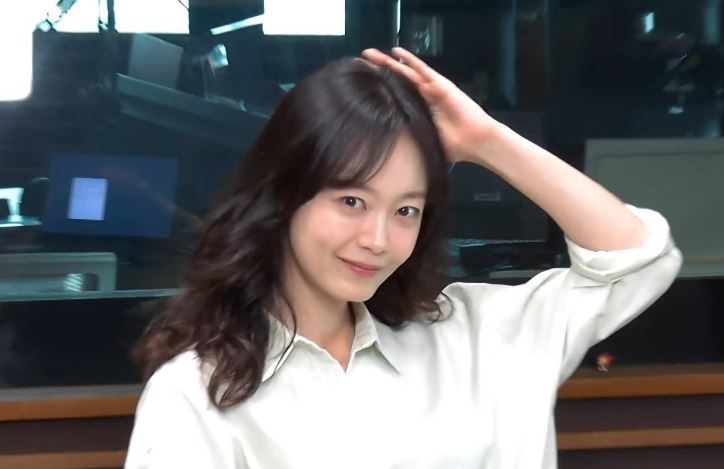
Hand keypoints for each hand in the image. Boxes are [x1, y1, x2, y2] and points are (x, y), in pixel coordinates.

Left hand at [361, 47, 498, 163]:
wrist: (476, 142)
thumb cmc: (454, 146)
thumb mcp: (423, 142)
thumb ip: (409, 140)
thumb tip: (387, 151)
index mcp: (418, 110)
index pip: (394, 95)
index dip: (379, 88)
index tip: (360, 84)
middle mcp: (423, 96)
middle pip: (396, 80)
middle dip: (378, 71)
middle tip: (359, 63)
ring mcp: (431, 88)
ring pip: (405, 71)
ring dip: (388, 62)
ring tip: (369, 54)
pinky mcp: (440, 84)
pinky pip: (422, 69)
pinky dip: (409, 60)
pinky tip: (396, 52)